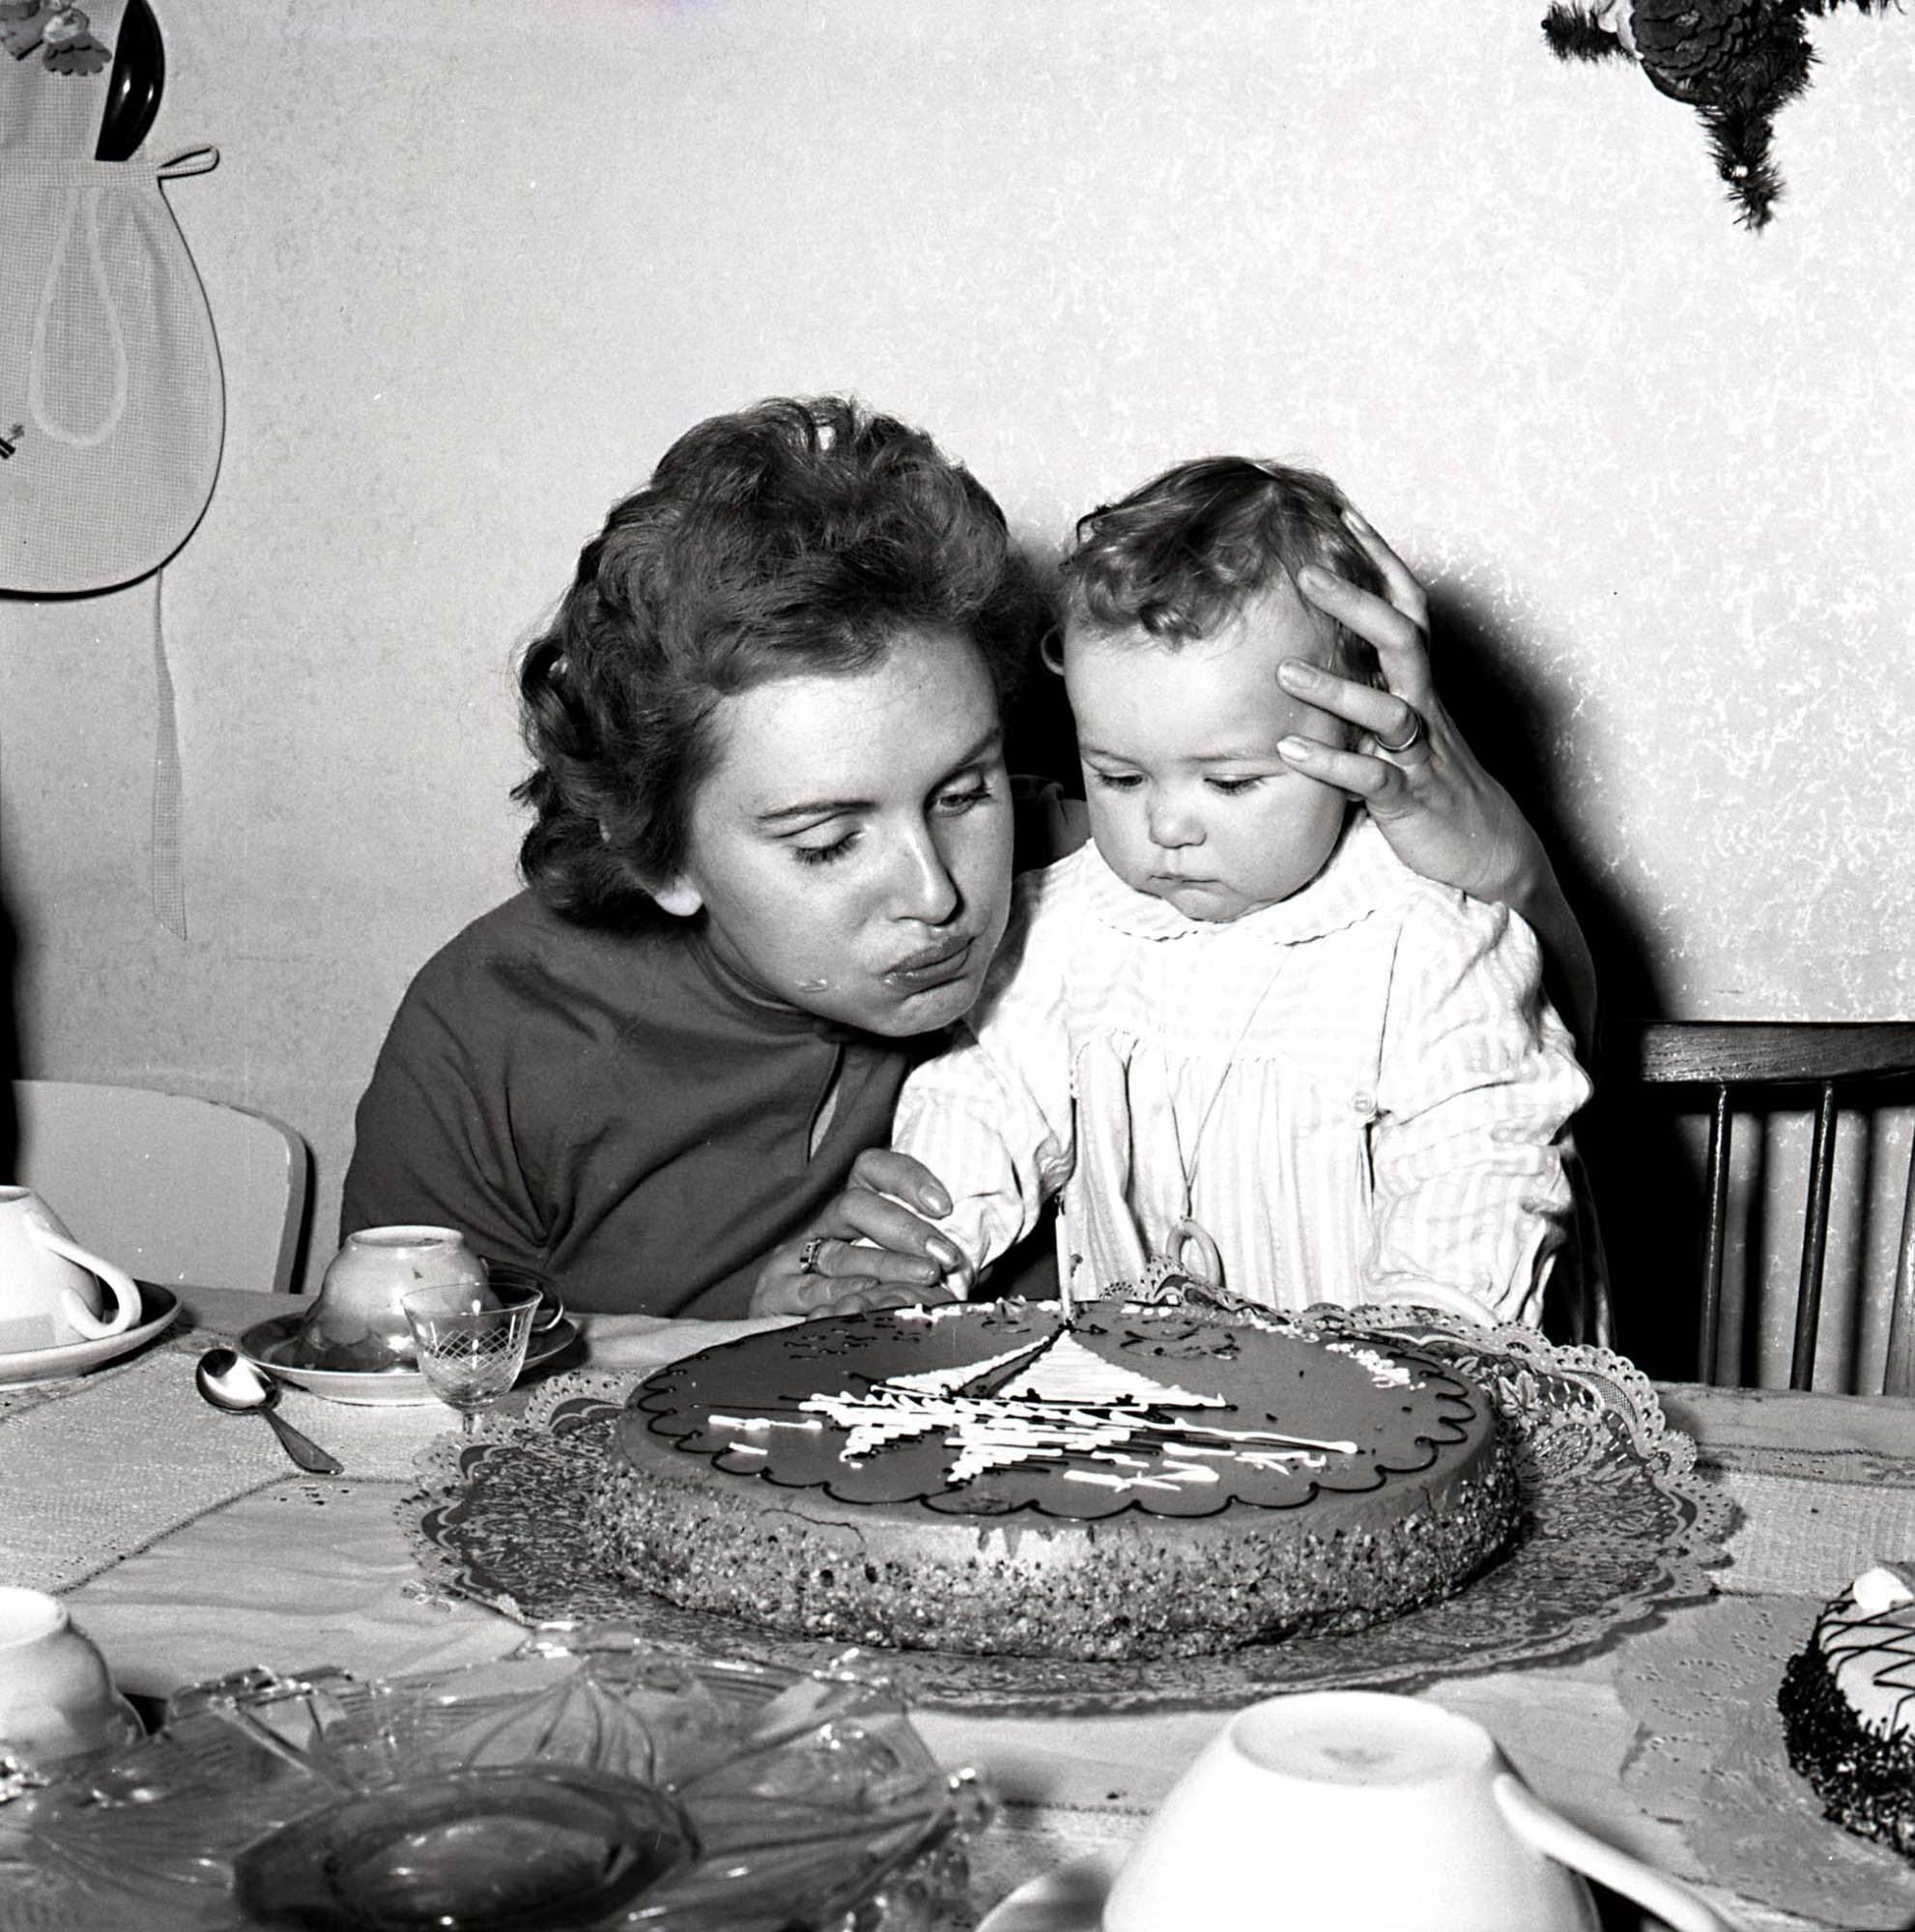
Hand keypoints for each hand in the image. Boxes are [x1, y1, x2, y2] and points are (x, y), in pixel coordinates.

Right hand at [749, 1148, 970, 1318]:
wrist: (803, 1348)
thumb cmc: (874, 1302)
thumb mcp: (908, 1273)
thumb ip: (933, 1260)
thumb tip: (974, 1258)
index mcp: (854, 1210)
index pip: (872, 1169)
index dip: (907, 1178)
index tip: (944, 1206)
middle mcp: (822, 1226)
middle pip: (855, 1205)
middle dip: (904, 1229)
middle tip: (944, 1255)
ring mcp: (793, 1257)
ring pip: (839, 1252)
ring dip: (888, 1265)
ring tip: (926, 1279)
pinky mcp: (773, 1292)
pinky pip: (811, 1290)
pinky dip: (845, 1294)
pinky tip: (872, 1298)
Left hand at [1275, 508, 1539, 909]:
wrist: (1484, 850)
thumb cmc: (1429, 778)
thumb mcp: (1396, 724)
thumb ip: (1364, 685)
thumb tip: (1313, 643)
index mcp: (1419, 685)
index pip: (1406, 608)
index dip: (1381, 561)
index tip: (1344, 516)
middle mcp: (1423, 709)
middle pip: (1403, 641)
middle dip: (1358, 603)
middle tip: (1306, 574)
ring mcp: (1418, 754)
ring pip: (1387, 710)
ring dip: (1336, 689)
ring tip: (1283, 670)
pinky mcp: (1409, 801)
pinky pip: (1372, 779)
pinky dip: (1332, 765)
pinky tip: (1289, 752)